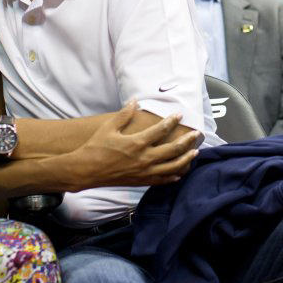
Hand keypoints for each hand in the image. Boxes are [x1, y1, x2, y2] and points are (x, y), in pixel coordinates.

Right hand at [70, 101, 200, 187]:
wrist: (86, 171)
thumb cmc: (96, 147)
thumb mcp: (109, 128)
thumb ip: (124, 114)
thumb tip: (135, 101)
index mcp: (136, 143)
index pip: (160, 130)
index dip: (172, 121)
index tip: (179, 115)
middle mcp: (144, 159)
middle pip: (173, 149)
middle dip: (187, 141)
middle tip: (196, 133)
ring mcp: (144, 172)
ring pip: (172, 167)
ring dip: (186, 159)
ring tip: (195, 152)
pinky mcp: (141, 181)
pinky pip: (163, 180)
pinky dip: (174, 176)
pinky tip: (180, 172)